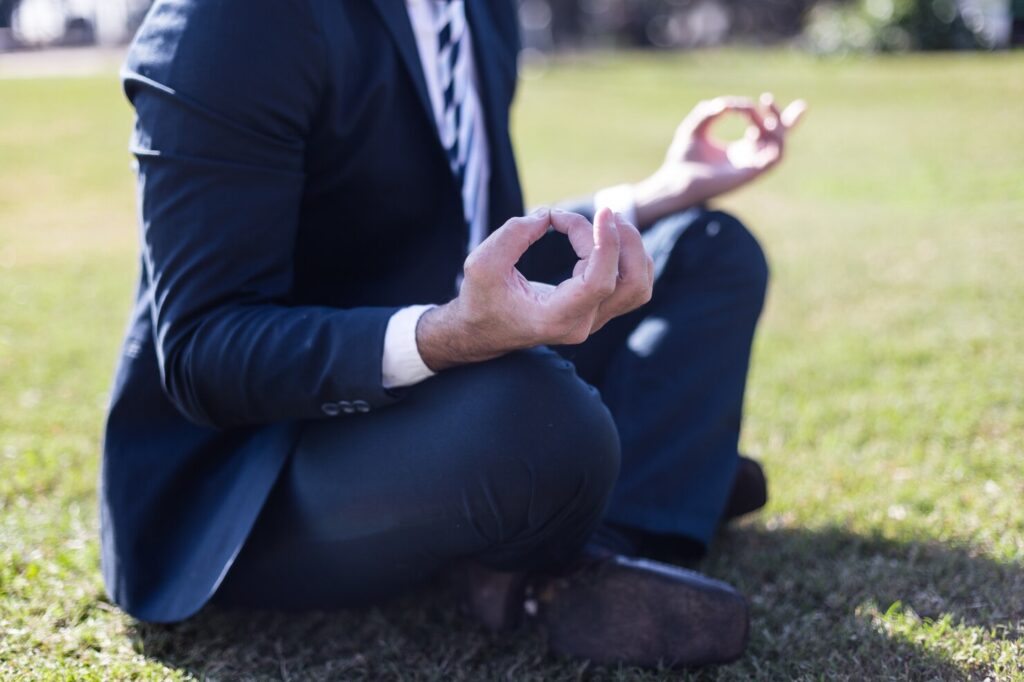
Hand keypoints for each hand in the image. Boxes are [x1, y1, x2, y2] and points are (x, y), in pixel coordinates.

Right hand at [417, 207, 652, 370]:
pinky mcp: (597, 311)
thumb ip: (515, 234)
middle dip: (625, 241)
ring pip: (638, 286)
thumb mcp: (482, 263)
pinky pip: (631, 285)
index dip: (607, 243)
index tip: (601, 211)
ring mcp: (593, 320)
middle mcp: (581, 324)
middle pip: (631, 284)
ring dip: (632, 249)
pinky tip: (602, 237)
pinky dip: (625, 256)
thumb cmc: (481, 298)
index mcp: (555, 318)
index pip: (600, 282)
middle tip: (602, 212)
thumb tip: (549, 216)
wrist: (482, 331)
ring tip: (607, 221)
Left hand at [634, 93, 806, 226]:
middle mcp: (749, 160)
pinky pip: (775, 159)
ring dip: (776, 126)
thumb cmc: (682, 159)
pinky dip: (774, 141)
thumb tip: (727, 104)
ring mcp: (751, 168)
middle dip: (789, 121)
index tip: (761, 99)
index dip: (775, 116)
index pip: (766, 134)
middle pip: (779, 140)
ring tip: (759, 111)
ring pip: (779, 147)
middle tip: (780, 100)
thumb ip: (710, 111)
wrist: (674, 181)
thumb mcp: (695, 127)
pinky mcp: (750, 175)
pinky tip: (757, 128)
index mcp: (739, 151)